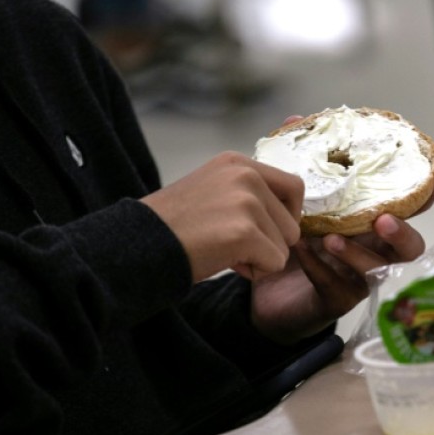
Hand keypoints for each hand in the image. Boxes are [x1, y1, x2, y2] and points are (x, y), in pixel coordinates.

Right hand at [141, 151, 303, 281]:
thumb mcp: (213, 191)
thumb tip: (290, 216)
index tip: (262, 229)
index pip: (294, 187)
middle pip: (292, 222)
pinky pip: (275, 263)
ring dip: (260, 257)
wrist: (138, 245)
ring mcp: (246, 201)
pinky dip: (254, 271)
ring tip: (223, 250)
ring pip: (285, 245)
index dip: (285, 215)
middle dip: (269, 242)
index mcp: (238, 163)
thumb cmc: (174, 227)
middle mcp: (246, 175)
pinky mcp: (245, 231)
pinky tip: (224, 261)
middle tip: (231, 244)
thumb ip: (248, 194)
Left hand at [251, 162, 433, 344]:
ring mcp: (359, 278)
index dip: (429, 192)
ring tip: (331, 238)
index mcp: (373, 221)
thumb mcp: (293, 195)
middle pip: (410, 248)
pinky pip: (337, 286)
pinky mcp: (336, 300)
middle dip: (401, 233)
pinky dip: (320, 267)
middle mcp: (375, 250)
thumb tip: (294, 120)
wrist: (264, 281)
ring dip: (357, 252)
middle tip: (382, 220)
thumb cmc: (290, 234)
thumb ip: (299, 161)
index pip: (410, 206)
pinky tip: (302, 251)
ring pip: (376, 270)